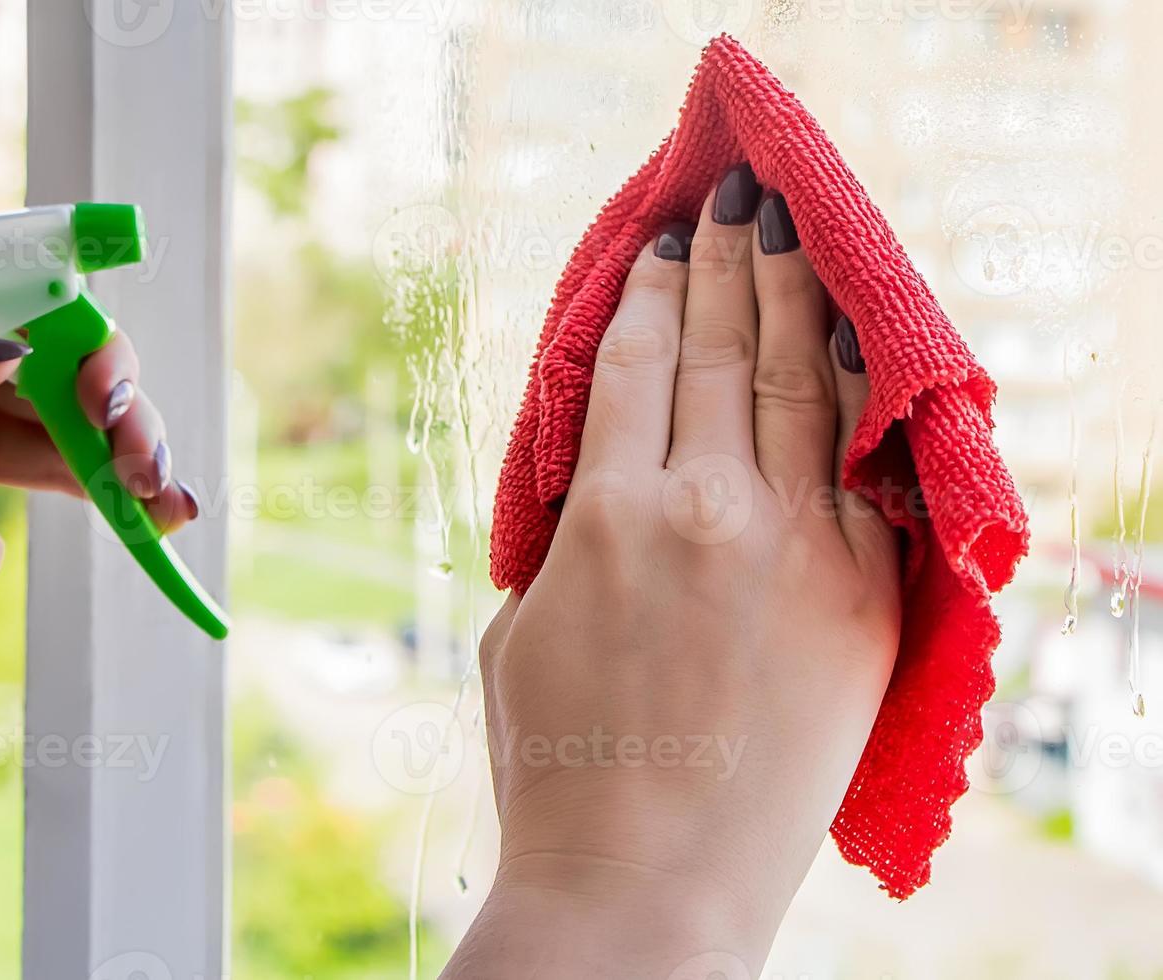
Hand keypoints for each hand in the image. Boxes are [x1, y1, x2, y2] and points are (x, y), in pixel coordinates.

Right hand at [448, 166, 899, 977]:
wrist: (647, 888)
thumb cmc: (559, 769)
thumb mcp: (520, 629)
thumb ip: (565, 533)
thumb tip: (600, 472)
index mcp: (607, 516)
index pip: (631, 364)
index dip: (648, 294)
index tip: (658, 250)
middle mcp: (706, 510)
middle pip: (721, 353)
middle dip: (724, 265)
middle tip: (730, 208)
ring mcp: (797, 550)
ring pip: (799, 387)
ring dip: (791, 301)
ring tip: (787, 242)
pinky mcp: (862, 598)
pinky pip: (864, 469)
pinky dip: (856, 396)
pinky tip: (852, 346)